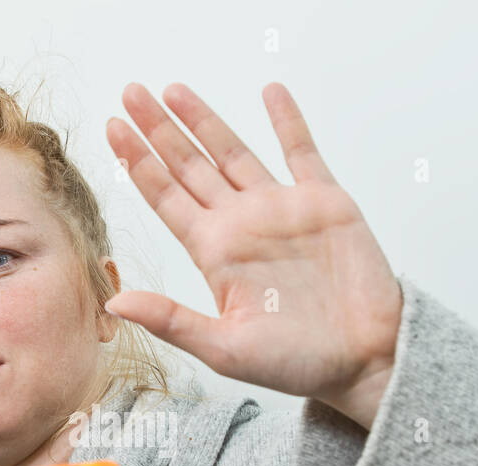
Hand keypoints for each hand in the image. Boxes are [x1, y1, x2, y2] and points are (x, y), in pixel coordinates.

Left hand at [104, 82, 403, 430]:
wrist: (364, 360)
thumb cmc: (297, 364)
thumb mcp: (224, 348)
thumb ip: (171, 321)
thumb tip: (115, 301)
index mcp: (215, 254)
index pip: (166, 198)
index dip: (139, 163)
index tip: (113, 128)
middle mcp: (242, 225)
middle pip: (190, 166)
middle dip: (159, 130)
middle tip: (131, 91)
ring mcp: (282, 210)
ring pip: (234, 152)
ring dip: (205, 119)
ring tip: (174, 89)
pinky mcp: (325, 202)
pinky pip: (302, 151)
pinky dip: (287, 120)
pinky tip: (269, 91)